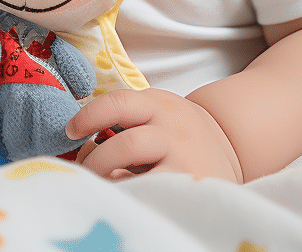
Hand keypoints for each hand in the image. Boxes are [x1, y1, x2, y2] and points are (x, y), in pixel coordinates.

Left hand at [66, 88, 242, 182]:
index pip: (119, 103)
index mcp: (159, 105)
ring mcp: (185, 162)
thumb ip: (127, 120)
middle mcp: (174, 129)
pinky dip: (132, 198)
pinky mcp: (191, 189)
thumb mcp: (158, 112)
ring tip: (104, 188)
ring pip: (138, 175)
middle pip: (125, 145)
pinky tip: (125, 199)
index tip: (70, 132)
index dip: (89, 117)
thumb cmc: (179, 133)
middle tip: (86, 171)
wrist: (231, 147)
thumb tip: (81, 143)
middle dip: (96, 162)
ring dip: (111, 183)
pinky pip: (151, 196)